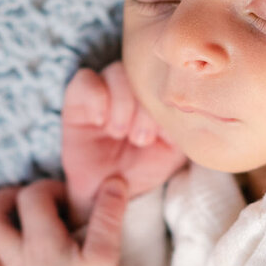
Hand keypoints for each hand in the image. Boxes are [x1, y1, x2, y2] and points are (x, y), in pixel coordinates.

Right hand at [62, 62, 185, 227]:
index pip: (167, 78)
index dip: (167, 103)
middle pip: (141, 73)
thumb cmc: (140, 170)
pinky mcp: (77, 99)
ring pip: (116, 71)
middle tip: (142, 139)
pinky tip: (100, 122)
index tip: (165, 137)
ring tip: (120, 133)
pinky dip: (96, 97)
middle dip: (144, 108)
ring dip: (122, 104)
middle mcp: (132, 89)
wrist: (106, 193)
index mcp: (156, 97)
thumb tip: (188, 110)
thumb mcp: (172, 152)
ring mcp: (105, 91)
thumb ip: (183, 128)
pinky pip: (85, 78)